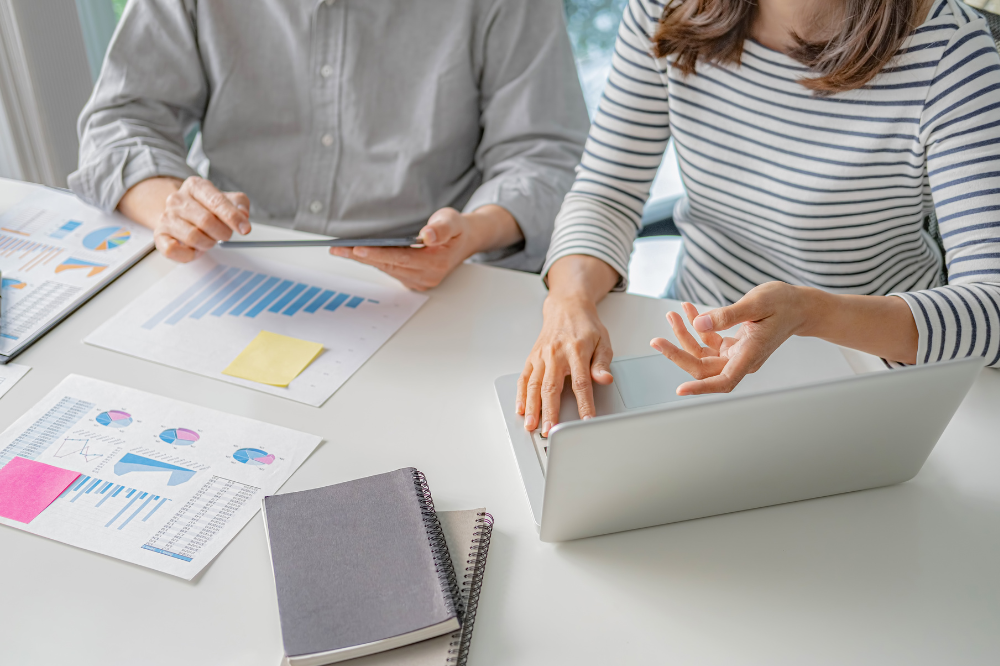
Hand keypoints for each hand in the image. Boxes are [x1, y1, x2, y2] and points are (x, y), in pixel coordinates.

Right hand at [154, 177, 250, 261]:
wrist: (180, 215)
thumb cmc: (206, 208)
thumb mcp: (226, 200)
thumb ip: (239, 203)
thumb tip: (243, 214)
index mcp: (195, 186)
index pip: (216, 201)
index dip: (233, 217)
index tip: (245, 229)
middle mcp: (177, 199)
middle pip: (206, 221)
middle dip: (222, 233)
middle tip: (225, 234)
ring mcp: (166, 217)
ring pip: (193, 237)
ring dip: (207, 243)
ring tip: (208, 239)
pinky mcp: (159, 235)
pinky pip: (173, 250)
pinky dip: (189, 254)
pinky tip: (194, 248)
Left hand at [329, 205, 520, 290]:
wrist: (465, 240)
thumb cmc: (456, 228)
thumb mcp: (453, 220)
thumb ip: (442, 227)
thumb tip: (428, 235)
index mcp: (437, 263)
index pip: (401, 258)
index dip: (378, 254)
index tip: (357, 249)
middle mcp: (427, 276)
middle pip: (388, 265)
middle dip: (361, 257)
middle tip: (337, 249)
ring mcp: (420, 280)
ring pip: (387, 269)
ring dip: (364, 260)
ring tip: (341, 250)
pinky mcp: (413, 280)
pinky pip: (390, 270)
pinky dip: (374, 261)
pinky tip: (357, 253)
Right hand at [516, 295, 614, 435]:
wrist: (566, 307)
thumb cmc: (585, 326)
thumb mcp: (603, 341)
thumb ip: (602, 363)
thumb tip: (605, 379)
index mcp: (576, 350)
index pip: (581, 382)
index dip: (584, 404)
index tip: (586, 421)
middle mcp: (556, 353)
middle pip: (552, 387)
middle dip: (550, 411)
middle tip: (551, 430)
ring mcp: (541, 356)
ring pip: (535, 385)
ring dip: (532, 407)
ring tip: (531, 425)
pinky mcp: (532, 357)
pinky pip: (524, 378)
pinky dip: (521, 395)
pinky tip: (521, 409)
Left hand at [650, 282, 808, 394]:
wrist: (800, 306)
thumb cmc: (783, 304)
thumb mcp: (756, 303)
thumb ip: (726, 315)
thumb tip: (699, 324)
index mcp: (750, 355)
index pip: (723, 381)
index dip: (701, 388)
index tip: (681, 389)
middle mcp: (741, 359)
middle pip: (703, 367)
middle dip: (678, 353)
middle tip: (656, 340)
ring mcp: (736, 354)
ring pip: (702, 354)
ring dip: (684, 335)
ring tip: (674, 314)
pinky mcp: (732, 345)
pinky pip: (708, 341)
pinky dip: (697, 327)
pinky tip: (688, 310)